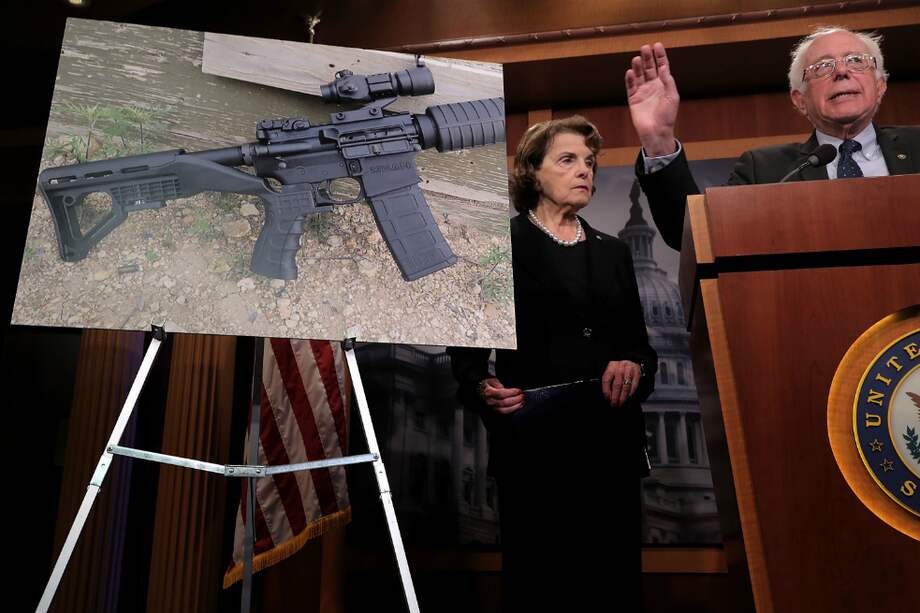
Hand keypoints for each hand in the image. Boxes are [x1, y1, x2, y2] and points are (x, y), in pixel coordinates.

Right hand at [478, 377, 523, 413]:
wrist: (480, 391)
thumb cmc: (487, 385)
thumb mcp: (492, 380)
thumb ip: (498, 383)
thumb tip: (504, 387)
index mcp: (489, 392)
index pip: (502, 394)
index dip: (512, 392)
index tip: (519, 390)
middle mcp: (490, 401)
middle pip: (504, 403)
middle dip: (516, 399)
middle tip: (522, 396)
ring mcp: (492, 407)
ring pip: (505, 410)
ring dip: (515, 406)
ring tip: (522, 402)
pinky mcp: (495, 411)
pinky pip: (504, 413)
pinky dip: (512, 410)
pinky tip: (517, 406)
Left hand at [602, 360, 641, 406]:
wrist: (631, 360)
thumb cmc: (619, 368)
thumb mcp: (612, 371)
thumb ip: (609, 381)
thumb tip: (608, 395)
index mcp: (611, 367)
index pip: (606, 380)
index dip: (606, 391)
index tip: (607, 398)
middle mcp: (620, 368)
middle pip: (617, 384)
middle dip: (615, 397)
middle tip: (614, 404)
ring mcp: (629, 370)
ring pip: (626, 386)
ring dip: (623, 397)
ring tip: (620, 403)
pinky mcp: (637, 373)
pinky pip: (634, 385)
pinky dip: (631, 393)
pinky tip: (628, 397)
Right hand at [625, 42, 679, 156]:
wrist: (657, 132)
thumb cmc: (667, 116)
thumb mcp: (672, 96)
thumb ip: (667, 81)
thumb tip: (663, 67)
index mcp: (663, 84)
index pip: (662, 66)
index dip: (660, 56)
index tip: (657, 45)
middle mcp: (652, 86)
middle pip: (649, 68)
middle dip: (647, 58)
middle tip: (645, 47)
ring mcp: (642, 92)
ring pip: (639, 75)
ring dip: (638, 67)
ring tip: (637, 58)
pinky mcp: (633, 99)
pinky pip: (630, 87)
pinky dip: (630, 79)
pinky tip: (630, 72)